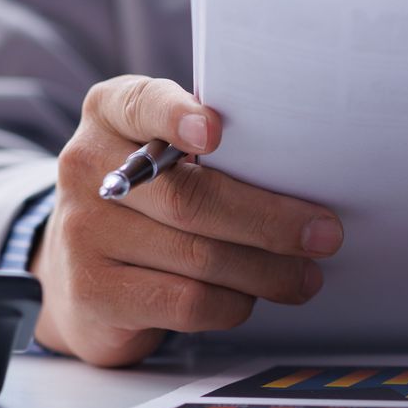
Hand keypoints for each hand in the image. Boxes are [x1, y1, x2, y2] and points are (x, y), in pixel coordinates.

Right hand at [30, 75, 342, 366]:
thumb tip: (308, 176)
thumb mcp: (169, 157)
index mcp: (111, 114)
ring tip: (304, 275)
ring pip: (200, 257)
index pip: (141, 104)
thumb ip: (216, 150)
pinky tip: (248, 297)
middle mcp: (87, 166)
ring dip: (267, 271)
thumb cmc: (152, 203)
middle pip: (191, 198)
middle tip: (324, 235)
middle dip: (270, 220)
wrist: (84, 274)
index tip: (216, 131)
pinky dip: (232, 303)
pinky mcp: (96, 292)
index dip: (177, 116)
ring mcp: (83, 232)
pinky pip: (187, 301)